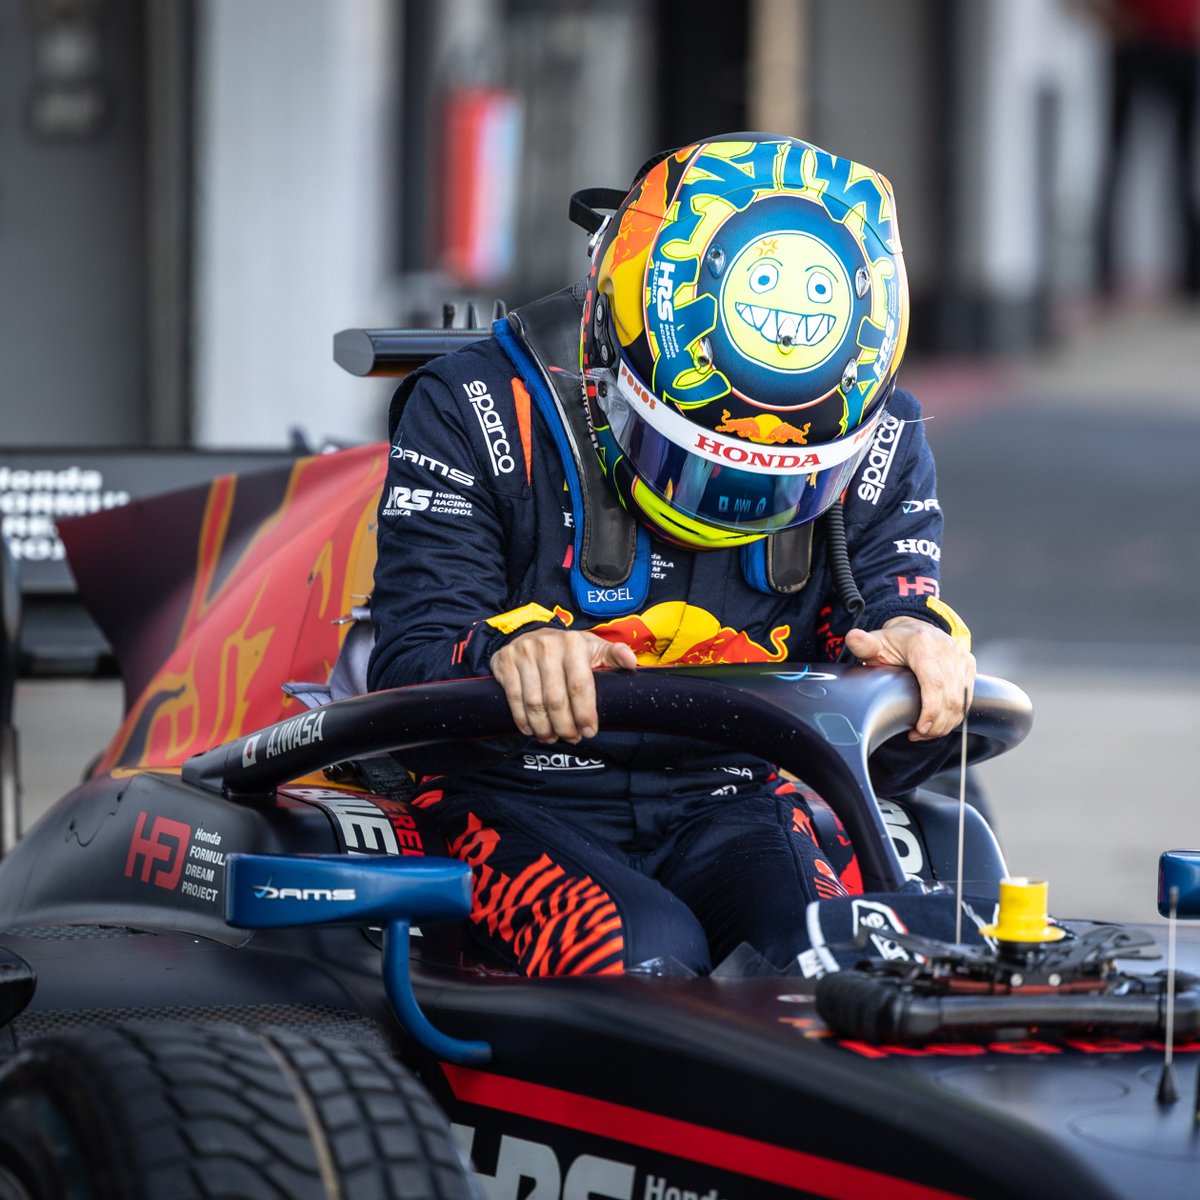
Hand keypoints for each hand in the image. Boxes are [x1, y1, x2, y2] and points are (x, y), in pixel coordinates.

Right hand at [490, 628, 637, 743]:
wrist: (532, 633)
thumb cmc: (569, 648)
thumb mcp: (594, 647)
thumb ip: (615, 655)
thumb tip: (632, 664)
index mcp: (573, 643)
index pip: (579, 685)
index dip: (585, 713)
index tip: (590, 732)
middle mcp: (547, 646)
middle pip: (556, 699)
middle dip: (565, 726)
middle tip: (572, 738)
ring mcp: (523, 653)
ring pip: (534, 703)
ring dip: (544, 727)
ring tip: (552, 738)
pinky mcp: (504, 662)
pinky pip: (513, 698)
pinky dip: (522, 720)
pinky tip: (531, 730)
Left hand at [844, 617, 975, 740]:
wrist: (916, 629)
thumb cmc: (894, 641)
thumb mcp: (876, 642)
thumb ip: (863, 644)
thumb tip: (853, 638)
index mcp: (923, 645)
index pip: (934, 683)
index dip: (931, 710)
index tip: (921, 728)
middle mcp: (947, 649)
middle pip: (950, 697)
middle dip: (936, 723)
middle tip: (918, 735)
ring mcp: (960, 657)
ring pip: (961, 701)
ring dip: (945, 723)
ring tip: (926, 733)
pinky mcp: (969, 665)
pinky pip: (967, 698)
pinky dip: (954, 715)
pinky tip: (939, 724)